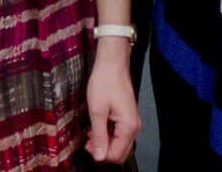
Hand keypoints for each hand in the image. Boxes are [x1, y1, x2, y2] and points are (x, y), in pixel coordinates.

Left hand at [84, 47, 139, 164]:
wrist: (113, 63)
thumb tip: (99, 158)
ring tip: (90, 133)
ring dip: (105, 143)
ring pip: (120, 144)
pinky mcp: (128, 117)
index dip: (100, 154)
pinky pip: (120, 135)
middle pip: (120, 152)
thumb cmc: (104, 83)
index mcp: (128, 127)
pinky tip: (97, 127)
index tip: (86, 144)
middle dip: (103, 151)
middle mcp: (134, 128)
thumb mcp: (97, 110)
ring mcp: (133, 122)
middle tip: (87, 140)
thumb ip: (98, 136)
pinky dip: (108, 135)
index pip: (116, 155)